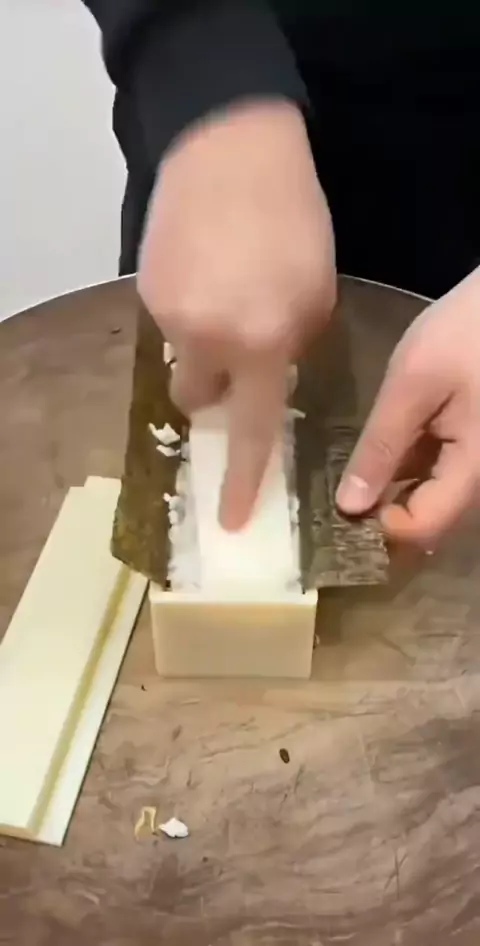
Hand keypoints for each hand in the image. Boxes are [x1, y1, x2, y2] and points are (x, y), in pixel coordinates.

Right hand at [138, 100, 335, 528]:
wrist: (230, 149)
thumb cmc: (294, 220)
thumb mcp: (317, 293)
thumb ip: (291, 348)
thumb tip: (267, 378)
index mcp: (262, 344)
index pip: (252, 432)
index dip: (244, 481)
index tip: (231, 520)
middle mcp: (207, 341)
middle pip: (198, 400)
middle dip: (216, 388)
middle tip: (236, 352)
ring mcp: (168, 316)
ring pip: (184, 356)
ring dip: (204, 341)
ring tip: (225, 286)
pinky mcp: (145, 290)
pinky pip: (169, 322)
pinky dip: (189, 309)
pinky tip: (206, 268)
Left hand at [336, 269, 479, 546]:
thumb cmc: (468, 331)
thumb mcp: (413, 384)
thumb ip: (382, 446)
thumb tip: (349, 506)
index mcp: (476, 468)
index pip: (424, 527)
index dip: (381, 524)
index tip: (343, 504)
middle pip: (433, 518)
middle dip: (386, 512)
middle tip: (341, 494)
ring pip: (436, 497)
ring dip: (397, 491)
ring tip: (356, 473)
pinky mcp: (478, 444)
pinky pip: (444, 472)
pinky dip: (413, 468)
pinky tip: (385, 450)